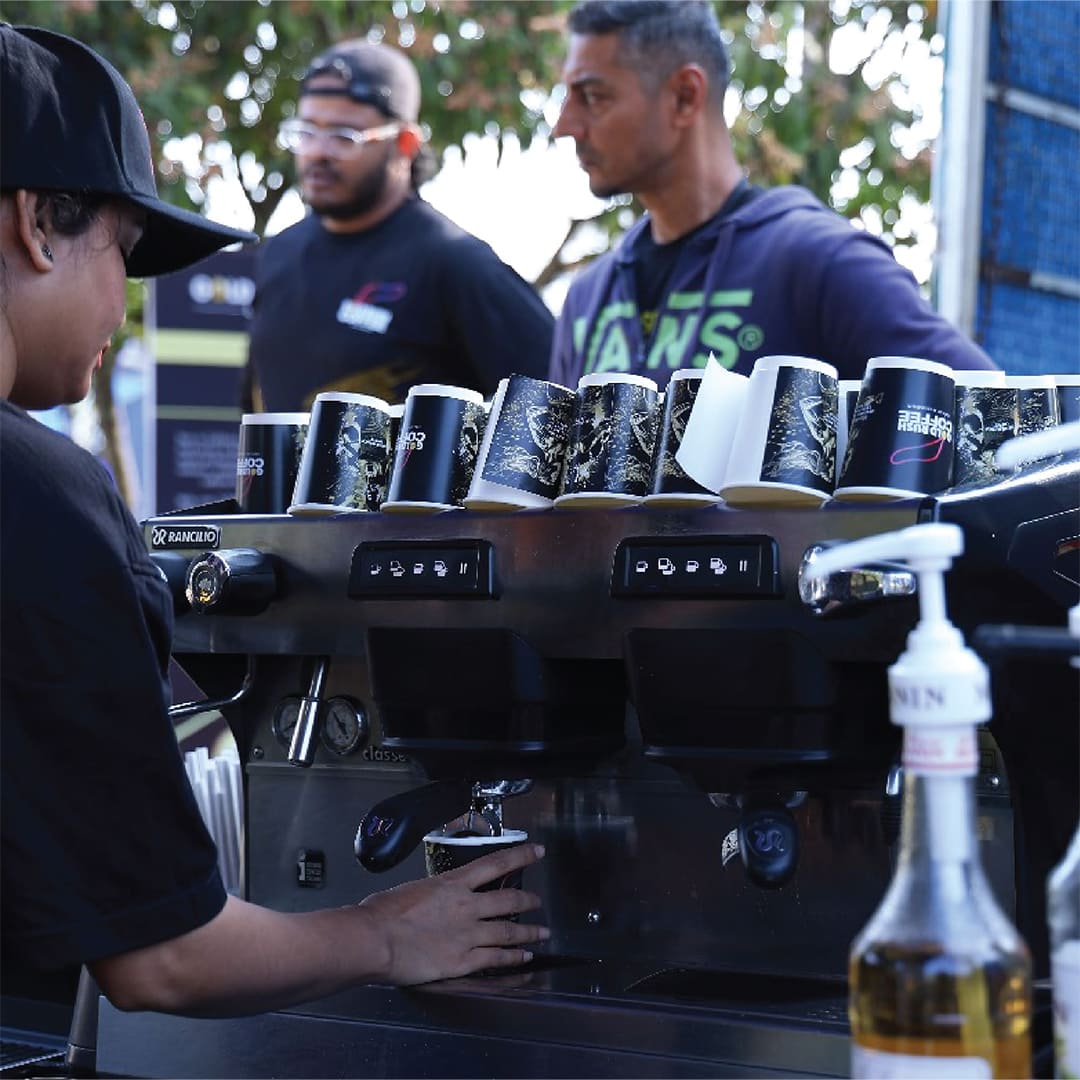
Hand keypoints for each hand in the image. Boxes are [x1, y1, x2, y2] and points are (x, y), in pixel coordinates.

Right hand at [356, 842, 548, 984]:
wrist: (375, 939)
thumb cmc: (382, 914)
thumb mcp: (411, 889)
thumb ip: (429, 894)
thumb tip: (428, 900)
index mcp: (452, 884)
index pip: (496, 863)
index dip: (521, 856)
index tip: (537, 851)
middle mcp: (466, 906)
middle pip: (509, 899)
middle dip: (528, 900)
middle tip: (538, 901)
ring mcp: (468, 934)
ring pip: (509, 931)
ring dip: (529, 932)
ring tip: (541, 933)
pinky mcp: (462, 961)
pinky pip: (496, 959)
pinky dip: (514, 958)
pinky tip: (523, 958)